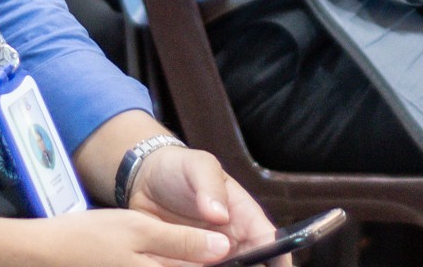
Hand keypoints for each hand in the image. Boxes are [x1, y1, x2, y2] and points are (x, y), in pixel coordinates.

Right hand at [15, 209, 236, 265]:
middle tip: (232, 248)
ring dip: (192, 258)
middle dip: (214, 260)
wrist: (44, 256)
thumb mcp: (139, 230)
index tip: (250, 254)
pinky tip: (173, 253)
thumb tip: (224, 248)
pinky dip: (173, 261)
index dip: (231, 262)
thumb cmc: (91, 238)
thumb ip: (183, 242)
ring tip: (206, 249)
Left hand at [129, 145, 277, 263]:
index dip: (279, 258)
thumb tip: (220, 214)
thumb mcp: (198, 166)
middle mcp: (231, 242)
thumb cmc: (179, 169)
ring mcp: (208, 256)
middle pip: (252, 265)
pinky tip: (184, 266)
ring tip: (206, 265)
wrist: (143, 180)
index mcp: (244, 217)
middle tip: (228, 264)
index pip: (270, 242)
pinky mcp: (185, 264)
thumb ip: (210, 185)